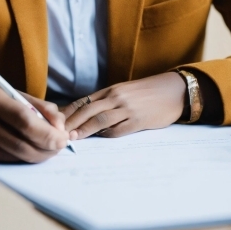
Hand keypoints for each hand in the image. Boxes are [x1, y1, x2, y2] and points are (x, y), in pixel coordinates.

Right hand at [0, 82, 68, 162]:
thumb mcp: (4, 93)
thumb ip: (34, 105)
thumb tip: (60, 123)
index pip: (26, 117)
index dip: (48, 130)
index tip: (63, 135)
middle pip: (22, 138)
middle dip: (47, 146)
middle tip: (60, 147)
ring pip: (15, 152)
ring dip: (37, 155)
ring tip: (48, 151)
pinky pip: (4, 158)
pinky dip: (21, 158)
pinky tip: (29, 154)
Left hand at [62, 72, 185, 138]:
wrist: (174, 91)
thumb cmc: (148, 94)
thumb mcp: (125, 93)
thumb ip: (108, 102)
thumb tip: (86, 117)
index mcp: (111, 90)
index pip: (84, 101)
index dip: (69, 112)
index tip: (56, 123)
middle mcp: (117, 97)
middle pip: (88, 110)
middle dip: (72, 123)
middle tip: (58, 133)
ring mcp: (128, 108)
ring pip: (101, 119)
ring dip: (85, 129)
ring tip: (73, 138)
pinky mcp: (139, 120)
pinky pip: (119, 129)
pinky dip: (108, 134)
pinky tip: (99, 139)